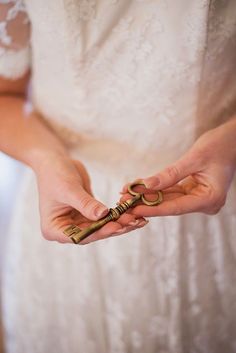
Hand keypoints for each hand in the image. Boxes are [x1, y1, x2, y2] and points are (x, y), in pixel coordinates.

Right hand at [35, 155, 146, 243]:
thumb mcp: (69, 189)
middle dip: (114, 227)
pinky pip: (104, 218)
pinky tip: (133, 213)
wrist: (55, 162)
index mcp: (54, 229)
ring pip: (101, 227)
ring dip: (119, 222)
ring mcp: (77, 223)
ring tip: (138, 219)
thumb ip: (86, 204)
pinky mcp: (87, 215)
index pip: (79, 236)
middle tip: (134, 222)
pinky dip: (117, 215)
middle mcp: (66, 230)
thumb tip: (104, 215)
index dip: (99, 232)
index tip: (117, 226)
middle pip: (93, 233)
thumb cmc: (55, 175)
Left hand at [120, 120, 235, 216]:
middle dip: (145, 203)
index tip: (133, 209)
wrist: (232, 140)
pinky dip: (156, 190)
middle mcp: (205, 203)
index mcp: (210, 199)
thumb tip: (145, 186)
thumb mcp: (193, 159)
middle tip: (123, 202)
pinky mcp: (194, 192)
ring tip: (126, 196)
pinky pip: (172, 192)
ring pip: (169, 199)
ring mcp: (199, 199)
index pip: (175, 207)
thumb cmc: (219, 146)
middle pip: (170, 205)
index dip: (152, 208)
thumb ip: (169, 175)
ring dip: (148, 197)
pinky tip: (139, 189)